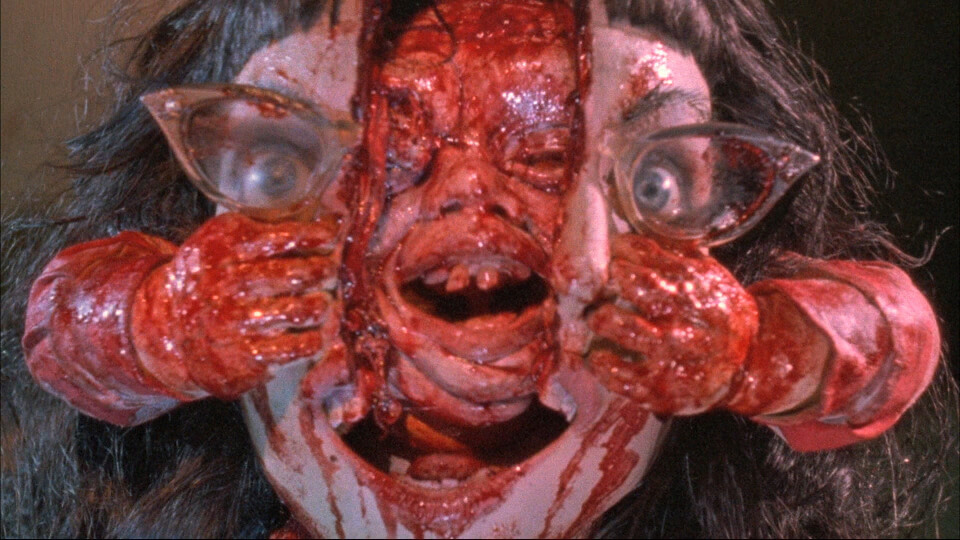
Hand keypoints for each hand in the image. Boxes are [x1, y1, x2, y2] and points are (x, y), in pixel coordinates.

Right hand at [132, 213, 340, 398]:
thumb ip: (263, 228)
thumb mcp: (222, 241)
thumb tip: (326, 221)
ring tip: (324, 303)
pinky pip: (296, 347)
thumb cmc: (210, 277)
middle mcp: (228, 283)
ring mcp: (236, 321)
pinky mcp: (246, 355)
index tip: (331, 234)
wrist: (168, 327)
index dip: (315, 235)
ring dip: (323, 306)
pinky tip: (317, 333)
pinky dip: (316, 339)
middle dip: (324, 270)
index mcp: (224, 247)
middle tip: (331, 271)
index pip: (282, 237)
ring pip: (301, 310)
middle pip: (296, 274)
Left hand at [586, 234, 756, 414]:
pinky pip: (627, 377)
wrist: (750, 360)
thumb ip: (678, 256)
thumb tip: (633, 238)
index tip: (613, 249)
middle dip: (617, 278)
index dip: (627, 250)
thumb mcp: (710, 277)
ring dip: (604, 319)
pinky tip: (596, 358)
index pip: (656, 258)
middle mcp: (686, 319)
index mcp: (696, 288)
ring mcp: (673, 356)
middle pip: (644, 288)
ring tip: (596, 317)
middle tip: (600, 280)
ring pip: (631, 331)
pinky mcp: (662, 387)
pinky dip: (605, 367)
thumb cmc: (718, 312)